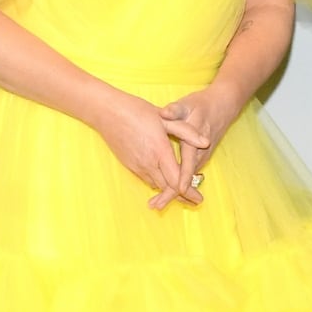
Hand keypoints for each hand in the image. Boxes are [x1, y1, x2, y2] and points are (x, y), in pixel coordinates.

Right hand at [94, 91, 209, 203]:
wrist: (106, 113)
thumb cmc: (136, 111)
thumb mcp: (165, 118)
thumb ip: (186, 132)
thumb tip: (205, 142)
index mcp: (159, 151)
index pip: (177, 180)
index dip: (189, 192)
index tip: (199, 199)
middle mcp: (148, 163)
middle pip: (168, 188)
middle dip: (182, 196)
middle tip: (196, 200)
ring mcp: (137, 166)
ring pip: (157, 186)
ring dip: (170, 192)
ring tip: (183, 195)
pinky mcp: (130, 166)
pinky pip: (148, 180)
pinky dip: (159, 184)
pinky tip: (165, 182)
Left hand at [150, 85, 239, 210]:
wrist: (222, 107)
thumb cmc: (201, 105)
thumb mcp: (187, 104)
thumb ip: (175, 110)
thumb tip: (164, 113)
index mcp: (195, 141)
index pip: (189, 162)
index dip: (184, 176)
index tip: (178, 190)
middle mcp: (200, 153)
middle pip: (187, 178)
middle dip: (172, 193)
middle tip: (156, 205)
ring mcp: (201, 158)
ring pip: (187, 179)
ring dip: (173, 192)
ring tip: (156, 204)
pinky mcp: (199, 159)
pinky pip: (187, 176)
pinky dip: (177, 186)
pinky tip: (164, 193)